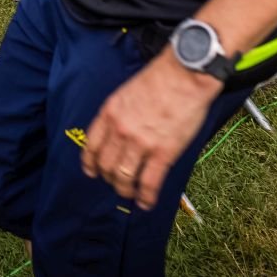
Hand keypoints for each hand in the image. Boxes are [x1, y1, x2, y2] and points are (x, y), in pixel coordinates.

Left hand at [80, 50, 220, 209]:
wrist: (186, 73)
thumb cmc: (160, 78)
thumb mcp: (127, 91)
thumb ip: (119, 113)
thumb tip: (118, 132)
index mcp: (110, 112)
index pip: (91, 146)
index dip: (90, 163)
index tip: (93, 171)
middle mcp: (120, 130)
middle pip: (105, 165)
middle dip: (109, 178)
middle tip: (116, 183)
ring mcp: (140, 143)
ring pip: (123, 178)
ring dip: (125, 190)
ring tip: (130, 194)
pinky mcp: (163, 152)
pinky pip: (148, 182)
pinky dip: (146, 197)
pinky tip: (146, 203)